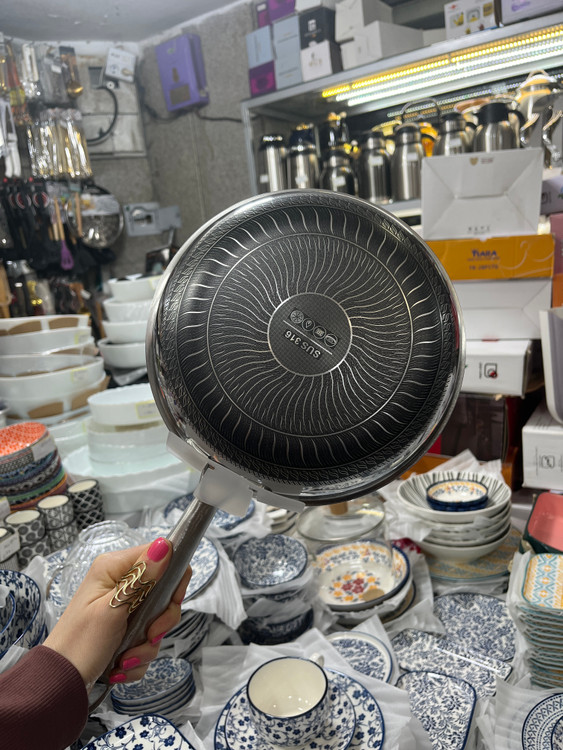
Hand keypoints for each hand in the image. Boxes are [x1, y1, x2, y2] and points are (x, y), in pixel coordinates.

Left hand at [43, 538, 190, 690]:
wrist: (60, 683)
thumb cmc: (79, 643)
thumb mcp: (113, 609)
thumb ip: (141, 578)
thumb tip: (164, 545)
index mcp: (115, 568)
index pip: (162, 557)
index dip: (173, 580)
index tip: (170, 604)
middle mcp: (121, 583)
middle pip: (165, 593)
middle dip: (160, 622)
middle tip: (148, 635)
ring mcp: (124, 607)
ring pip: (157, 620)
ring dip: (147, 645)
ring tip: (126, 658)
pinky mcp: (125, 628)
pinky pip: (147, 639)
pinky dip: (139, 656)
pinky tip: (122, 665)